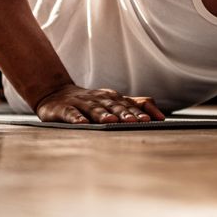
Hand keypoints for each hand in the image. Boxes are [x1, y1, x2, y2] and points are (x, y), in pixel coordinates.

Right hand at [34, 84, 166, 123]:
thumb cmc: (90, 102)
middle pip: (113, 106)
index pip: (127, 104)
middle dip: (124, 114)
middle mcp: (98, 98)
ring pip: (93, 108)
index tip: (151, 120)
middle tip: (135, 122)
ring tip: (111, 122)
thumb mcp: (112, 101)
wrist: (54, 93)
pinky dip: (75, 118)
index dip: (138, 112)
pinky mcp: (62, 109)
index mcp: (111, 98)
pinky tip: (81, 122)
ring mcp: (80, 103)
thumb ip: (136, 105)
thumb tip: (161, 116)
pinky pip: (70, 113)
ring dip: (102, 115)